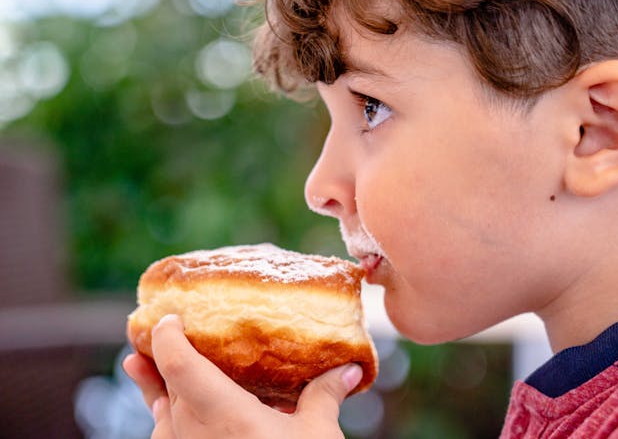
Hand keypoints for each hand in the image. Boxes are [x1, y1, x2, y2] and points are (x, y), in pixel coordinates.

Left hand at [123, 314, 362, 438]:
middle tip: (159, 332)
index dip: (167, 335)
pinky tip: (170, 419)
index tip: (170, 317)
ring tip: (139, 367)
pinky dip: (165, 421)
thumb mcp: (317, 434)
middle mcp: (194, 432)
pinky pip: (166, 438)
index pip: (178, 362)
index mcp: (224, 413)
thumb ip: (326, 395)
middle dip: (160, 356)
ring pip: (159, 415)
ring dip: (154, 389)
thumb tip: (351, 368)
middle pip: (166, 384)